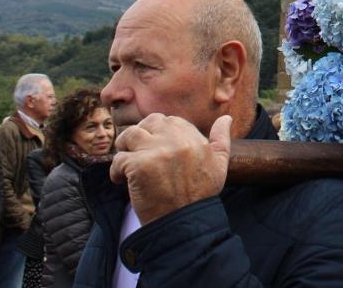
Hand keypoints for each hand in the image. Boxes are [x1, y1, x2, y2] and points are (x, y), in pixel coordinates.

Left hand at [110, 113, 231, 223]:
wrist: (184, 225)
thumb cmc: (200, 196)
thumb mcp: (220, 165)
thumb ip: (222, 139)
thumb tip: (226, 118)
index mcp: (195, 139)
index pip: (171, 121)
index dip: (159, 131)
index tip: (154, 147)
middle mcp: (176, 141)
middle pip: (150, 122)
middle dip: (141, 134)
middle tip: (136, 151)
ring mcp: (157, 152)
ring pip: (130, 134)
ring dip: (124, 146)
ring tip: (124, 161)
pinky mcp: (139, 166)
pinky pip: (119, 159)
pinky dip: (116, 170)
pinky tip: (120, 180)